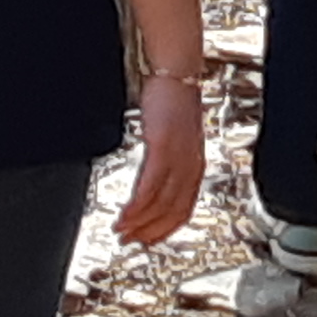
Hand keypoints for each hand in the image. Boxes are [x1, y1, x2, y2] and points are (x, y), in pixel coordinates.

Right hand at [119, 70, 206, 244]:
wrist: (175, 74)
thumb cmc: (172, 103)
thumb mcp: (174, 139)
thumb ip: (168, 162)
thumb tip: (152, 184)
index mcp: (195, 166)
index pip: (183, 210)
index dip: (164, 230)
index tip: (146, 241)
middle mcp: (191, 166)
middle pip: (172, 212)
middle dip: (150, 232)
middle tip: (129, 242)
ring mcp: (179, 158)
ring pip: (161, 204)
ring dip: (139, 223)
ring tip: (121, 231)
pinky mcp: (164, 147)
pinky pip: (150, 186)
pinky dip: (137, 205)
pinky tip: (125, 214)